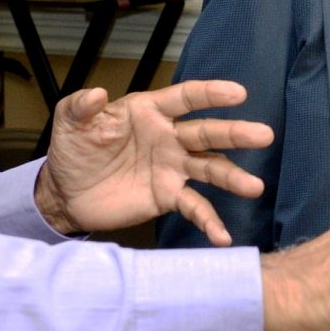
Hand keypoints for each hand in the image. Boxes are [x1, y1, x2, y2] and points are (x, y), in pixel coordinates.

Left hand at [33, 78, 271, 240]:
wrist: (65, 194)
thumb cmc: (73, 151)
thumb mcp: (69, 123)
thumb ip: (80, 106)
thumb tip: (97, 94)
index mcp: (150, 112)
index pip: (186, 99)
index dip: (211, 94)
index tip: (239, 93)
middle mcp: (169, 137)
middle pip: (208, 133)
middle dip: (236, 134)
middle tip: (264, 135)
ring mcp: (173, 168)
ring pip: (210, 169)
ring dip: (233, 177)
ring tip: (254, 187)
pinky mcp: (168, 197)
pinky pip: (194, 207)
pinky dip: (209, 221)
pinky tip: (223, 237)